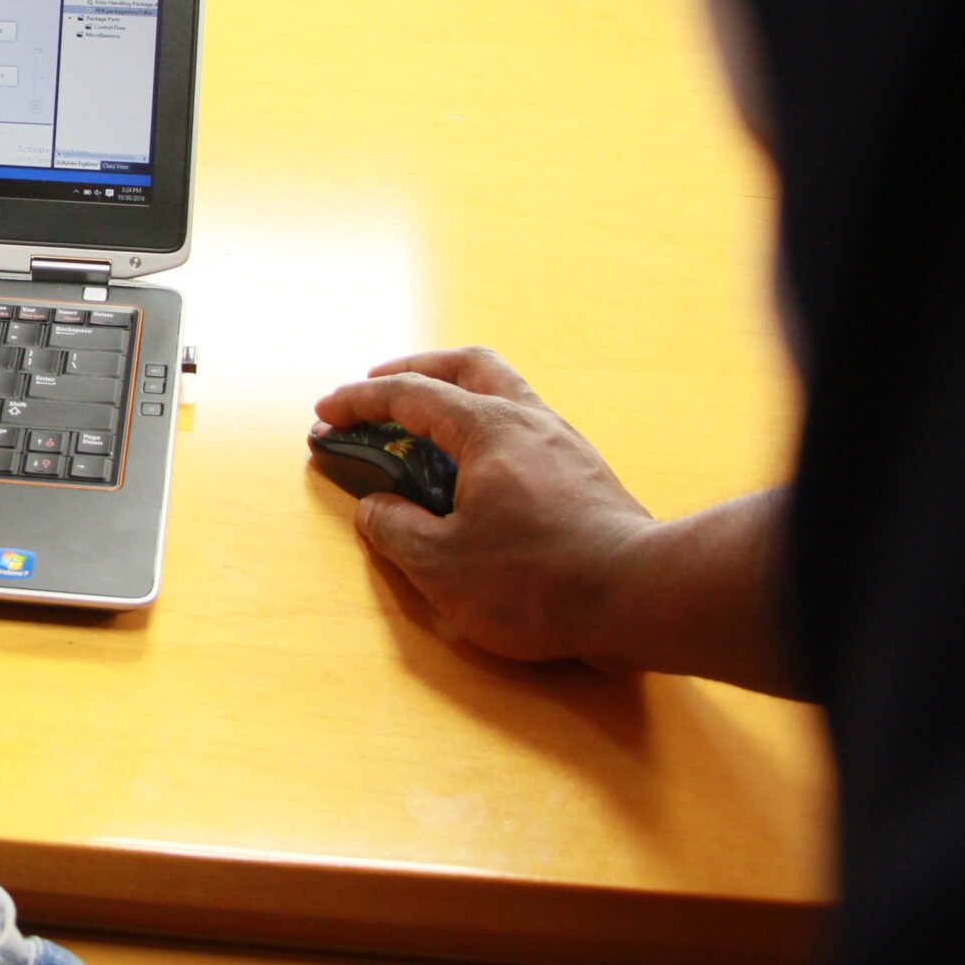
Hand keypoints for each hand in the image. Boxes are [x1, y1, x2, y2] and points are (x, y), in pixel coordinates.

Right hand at [312, 348, 651, 663]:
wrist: (639, 598)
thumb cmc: (536, 580)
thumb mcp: (441, 564)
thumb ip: (395, 528)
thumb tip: (374, 508)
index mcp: (488, 429)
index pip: (411, 396)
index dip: (360, 401)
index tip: (326, 413)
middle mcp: (529, 420)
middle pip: (468, 366)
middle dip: (417, 371)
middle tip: (381, 391)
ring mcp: (564, 444)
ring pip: (504, 392)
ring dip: (457, 396)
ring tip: (427, 426)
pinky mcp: (585, 474)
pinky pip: (524, 427)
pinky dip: (485, 429)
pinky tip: (476, 467)